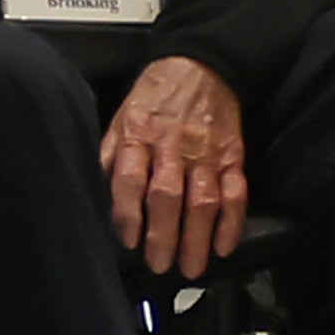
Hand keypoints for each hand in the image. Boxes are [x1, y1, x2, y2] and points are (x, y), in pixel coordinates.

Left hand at [102, 51, 250, 276]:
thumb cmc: (153, 98)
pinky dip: (232, 222)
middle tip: (159, 265)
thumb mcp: (120, 118)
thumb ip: (110, 155)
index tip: (128, 241)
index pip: (130, 179)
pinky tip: (224, 247)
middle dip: (163, 235)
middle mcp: (173, 147)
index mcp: (139, 135)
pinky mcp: (233, 156)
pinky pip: (236, 193)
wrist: (201, 68)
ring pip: (203, 201)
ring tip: (190, 267)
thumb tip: (98, 192)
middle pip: (167, 196)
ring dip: (197, 238)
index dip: (128, 213)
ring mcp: (206, 153)